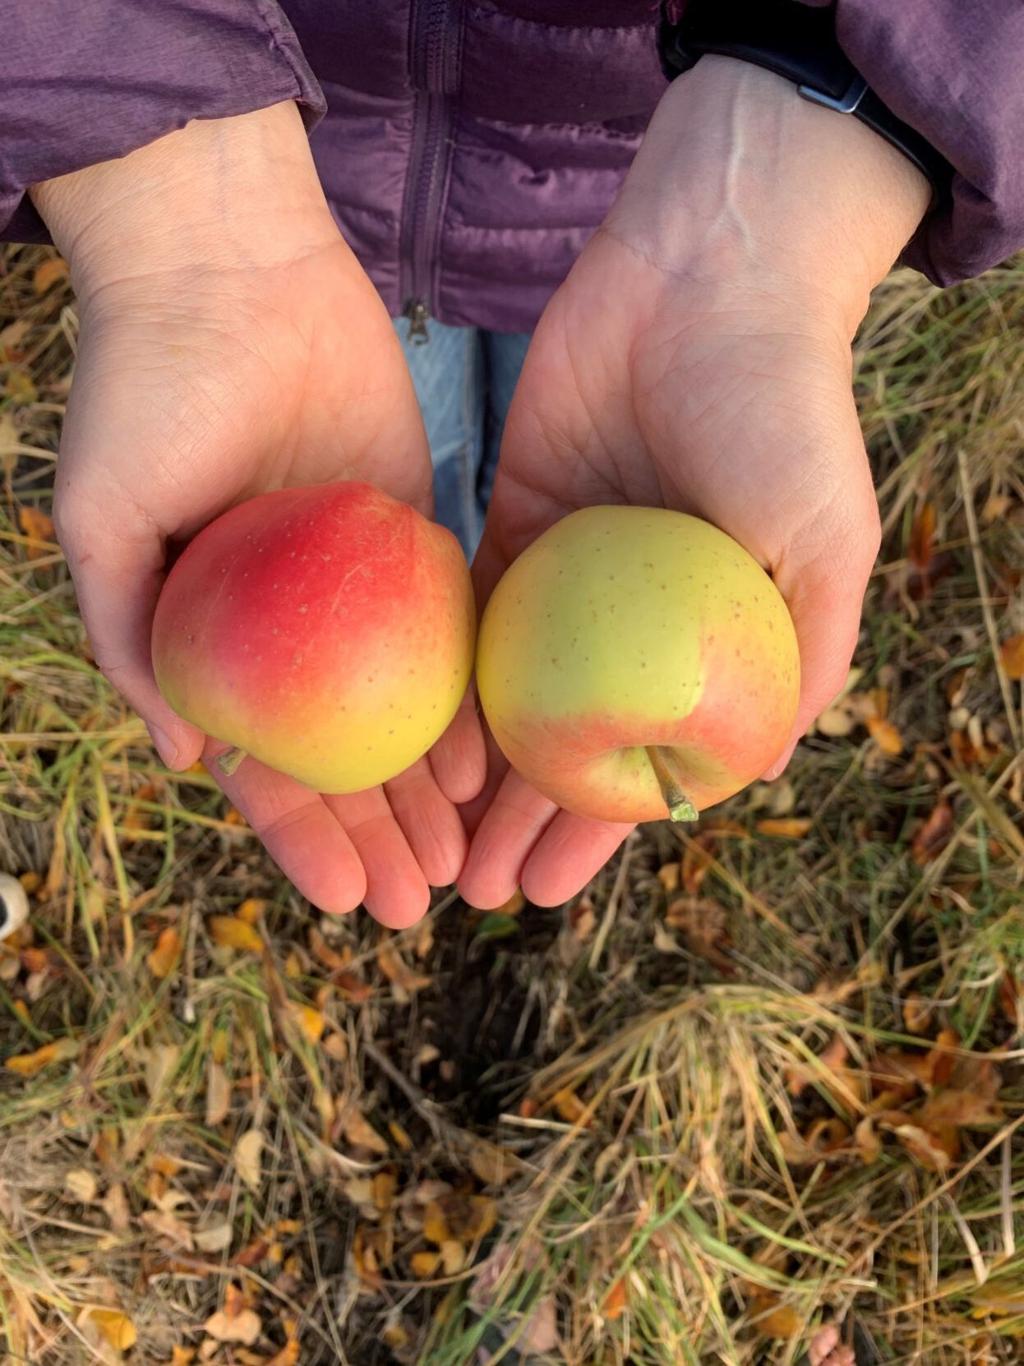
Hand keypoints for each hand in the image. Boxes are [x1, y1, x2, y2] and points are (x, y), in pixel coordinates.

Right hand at [34, 102, 483, 927]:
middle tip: (420, 906)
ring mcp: (354, 592)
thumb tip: (182, 758)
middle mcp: (288, 632)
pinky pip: (448, 635)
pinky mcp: (414, 537)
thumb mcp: (105, 518)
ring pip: (401, 715)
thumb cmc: (145, 391)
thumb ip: (128, 636)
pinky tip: (492, 764)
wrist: (231, 271)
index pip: (261, 764)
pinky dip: (466, 702)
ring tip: (465, 864)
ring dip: (428, 793)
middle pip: (342, 758)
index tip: (344, 901)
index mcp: (213, 640)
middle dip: (377, 836)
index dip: (301, 837)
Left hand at [459, 57, 928, 908]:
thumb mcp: (819, 542)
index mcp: (706, 639)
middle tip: (466, 888)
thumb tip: (756, 775)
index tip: (548, 891)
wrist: (707, 275)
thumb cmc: (782, 411)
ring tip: (427, 832)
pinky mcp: (511, 513)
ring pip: (509, 688)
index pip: (644, 759)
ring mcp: (567, 571)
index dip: (596, 831)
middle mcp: (631, 619)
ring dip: (472, 766)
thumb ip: (802, 657)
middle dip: (517, 817)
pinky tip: (405, 729)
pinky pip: (468, 604)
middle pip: (563, 739)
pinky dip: (441, 669)